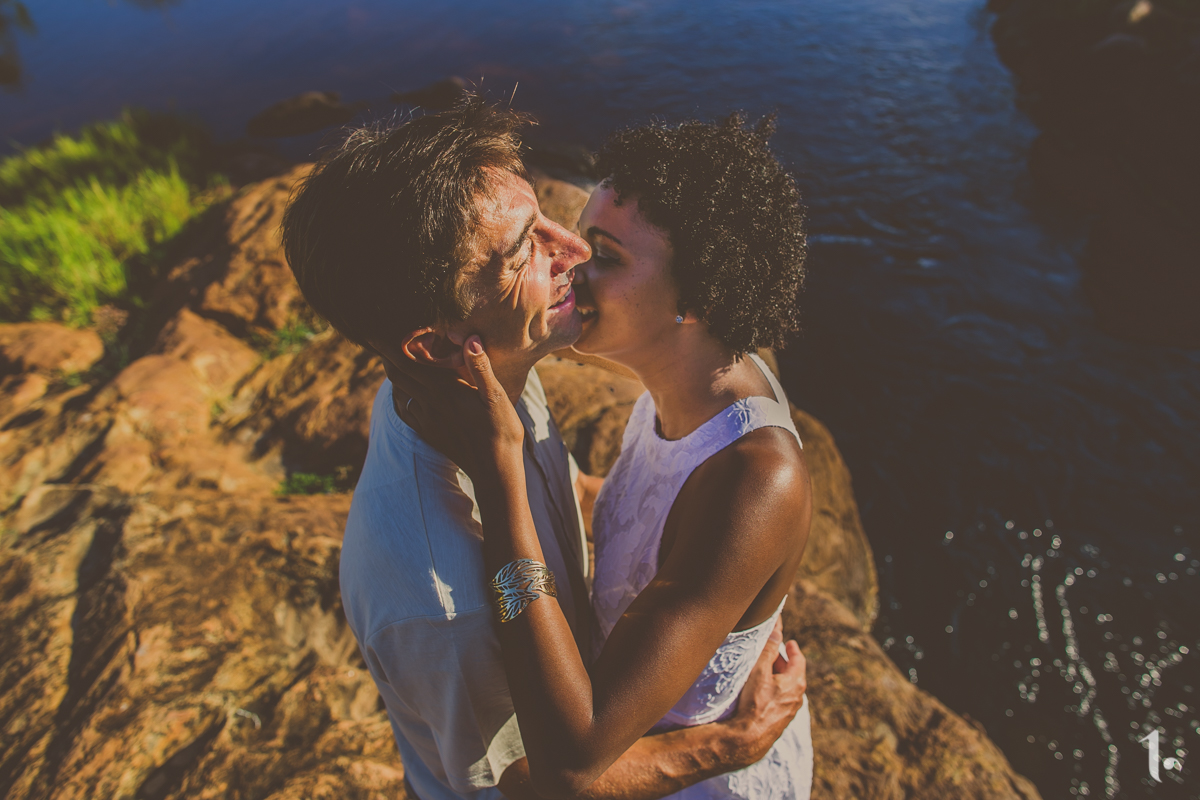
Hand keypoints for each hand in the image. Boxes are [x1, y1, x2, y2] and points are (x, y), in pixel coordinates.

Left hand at [382, 336, 525, 484]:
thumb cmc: (501, 432)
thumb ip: (480, 368)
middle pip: (399, 376)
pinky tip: (403, 395)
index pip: (408, 364)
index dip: (389, 348)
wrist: (494, 472)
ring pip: (401, 393)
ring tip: (391, 363)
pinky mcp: (429, 434)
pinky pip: (406, 411)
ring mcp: (427, 421)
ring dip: (394, 377)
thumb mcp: (497, 398)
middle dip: (387, 358)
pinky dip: (400, 398)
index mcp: (444, 391)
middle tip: (377, 341)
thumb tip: (469, 339)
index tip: (373, 334)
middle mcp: (430, 404)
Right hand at [721, 618, 806, 767]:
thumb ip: (769, 649)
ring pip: (787, 688)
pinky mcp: (781, 721)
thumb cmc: (755, 702)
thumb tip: (777, 630)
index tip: (789, 642)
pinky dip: (775, 691)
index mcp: (796, 682)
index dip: (793, 649)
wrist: (750, 737)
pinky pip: (781, 700)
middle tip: (772, 654)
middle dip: (782, 662)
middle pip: (792, 673)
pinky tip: (762, 692)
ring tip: (765, 672)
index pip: (799, 660)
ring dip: (778, 678)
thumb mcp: (760, 670)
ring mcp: (790, 711)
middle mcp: (797, 697)